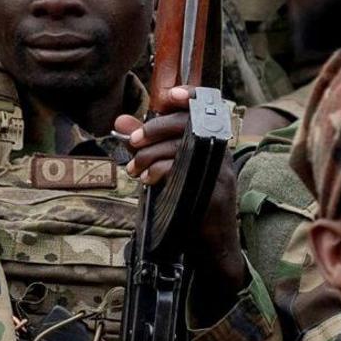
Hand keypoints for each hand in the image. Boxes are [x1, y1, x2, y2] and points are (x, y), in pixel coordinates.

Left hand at [118, 89, 251, 314]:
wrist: (212, 245)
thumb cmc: (188, 203)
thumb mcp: (164, 167)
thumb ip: (145, 143)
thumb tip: (120, 121)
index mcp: (210, 141)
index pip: (205, 106)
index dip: (188, 95)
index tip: (167, 95)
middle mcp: (219, 152)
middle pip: (187, 124)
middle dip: (154, 129)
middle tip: (132, 141)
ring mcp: (220, 171)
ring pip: (182, 146)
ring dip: (150, 154)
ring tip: (135, 169)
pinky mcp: (214, 191)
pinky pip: (183, 170)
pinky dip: (160, 171)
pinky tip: (149, 181)